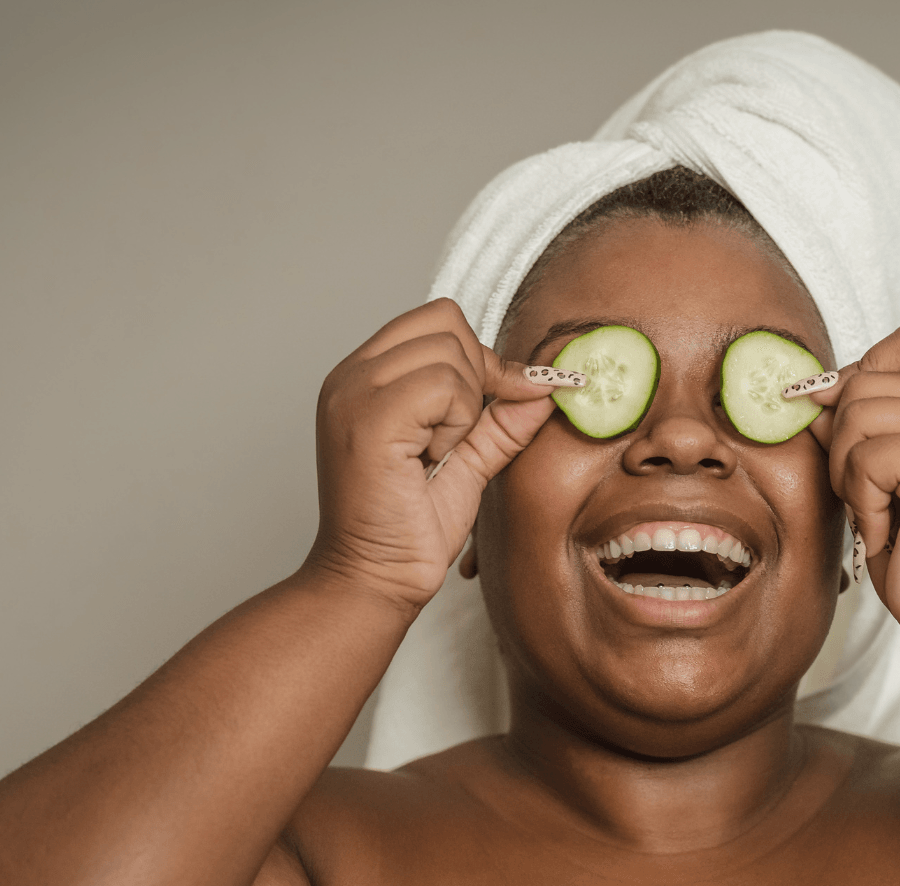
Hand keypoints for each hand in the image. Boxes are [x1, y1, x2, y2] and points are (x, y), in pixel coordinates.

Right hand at [304, 298, 561, 612]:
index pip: (437, 318)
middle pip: (447, 322)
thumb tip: (548, 384)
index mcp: (366, 375)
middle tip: (457, 436)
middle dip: (476, 376)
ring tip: (436, 453)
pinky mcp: (367, 418)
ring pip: (450, 351)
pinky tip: (429, 460)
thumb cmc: (409, 528)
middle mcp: (351, 374)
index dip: (480, 356)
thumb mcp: (469, 459)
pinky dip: (455, 424)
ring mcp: (353, 392)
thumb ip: (502, 418)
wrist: (375, 580)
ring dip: (463, 407)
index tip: (497, 402)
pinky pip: (443, 385)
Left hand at [805, 323, 899, 638]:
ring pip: (856, 412)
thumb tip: (807, 391)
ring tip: (877, 512)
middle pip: (864, 378)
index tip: (841, 426)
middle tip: (865, 495)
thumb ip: (856, 425)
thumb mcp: (881, 476)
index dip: (859, 375)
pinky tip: (886, 530)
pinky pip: (863, 456)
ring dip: (847, 472)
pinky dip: (860, 500)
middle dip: (842, 440)